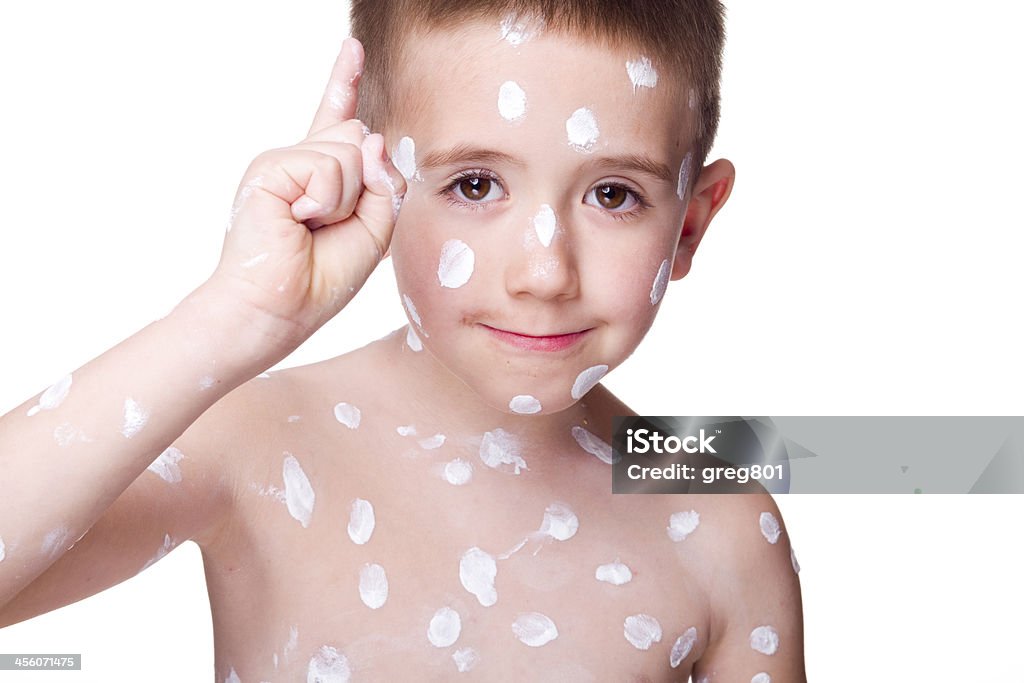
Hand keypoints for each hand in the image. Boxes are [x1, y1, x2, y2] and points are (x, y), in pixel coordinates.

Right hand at [209, 38, 404, 356]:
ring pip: (352, 151)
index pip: (338, 121)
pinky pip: (328, 167)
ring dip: (347, 200)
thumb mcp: (374, 230)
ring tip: (313, 226)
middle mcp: (301, 162)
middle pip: (362, 139)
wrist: (278, 309)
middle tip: (331, 226)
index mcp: (322, 176)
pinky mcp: (270, 167)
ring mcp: (283, 161)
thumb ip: (384, 183)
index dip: (344, 82)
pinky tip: (300, 220)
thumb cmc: (321, 279)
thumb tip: (371, 133)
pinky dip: (327, 200)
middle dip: (366, 188)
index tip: (352, 47)